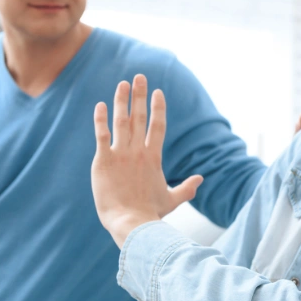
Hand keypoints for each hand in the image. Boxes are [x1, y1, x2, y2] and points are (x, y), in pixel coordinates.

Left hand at [91, 74, 202, 247]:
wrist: (131, 224)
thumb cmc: (150, 214)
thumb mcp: (171, 200)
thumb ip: (186, 188)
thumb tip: (200, 179)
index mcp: (154, 157)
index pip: (158, 125)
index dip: (158, 107)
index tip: (158, 92)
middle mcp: (138, 151)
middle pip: (140, 117)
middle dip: (140, 95)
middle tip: (140, 77)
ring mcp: (121, 155)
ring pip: (121, 121)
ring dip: (122, 100)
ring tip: (122, 84)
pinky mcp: (103, 161)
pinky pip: (102, 135)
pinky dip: (100, 120)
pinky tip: (100, 105)